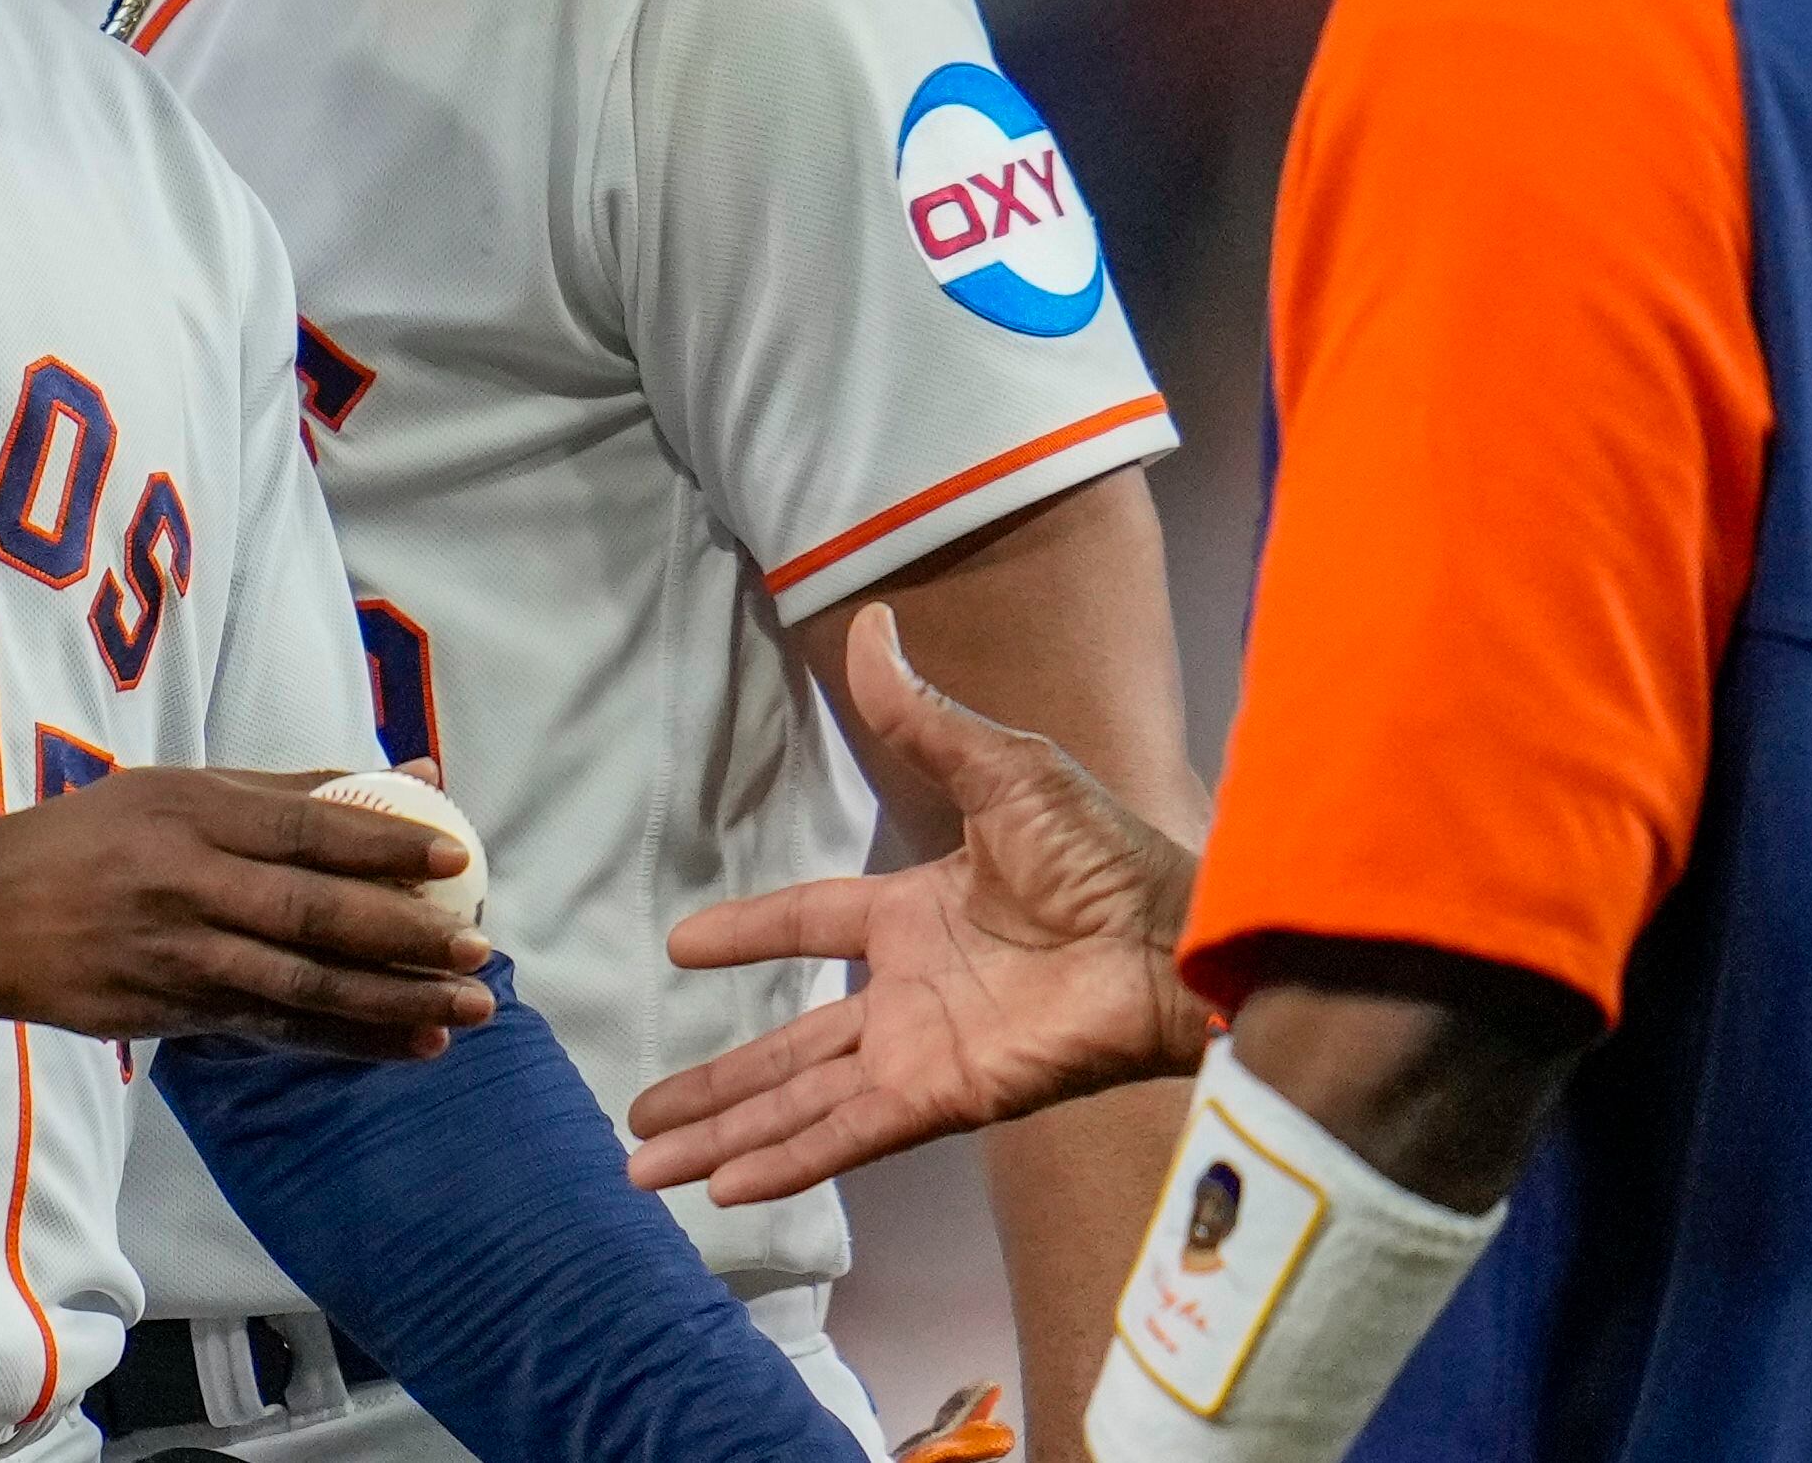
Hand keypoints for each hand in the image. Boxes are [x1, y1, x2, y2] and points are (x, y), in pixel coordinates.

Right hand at [0, 766, 495, 1062]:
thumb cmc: (96, 837)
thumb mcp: (181, 789)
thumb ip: (299, 787)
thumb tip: (418, 766)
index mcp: (195, 812)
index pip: (308, 828)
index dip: (386, 842)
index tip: (457, 856)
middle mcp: (188, 883)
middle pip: (312, 915)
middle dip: (403, 937)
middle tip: (478, 949)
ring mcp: (176, 956)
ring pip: (299, 986)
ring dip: (390, 1003)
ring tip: (466, 1010)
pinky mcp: (167, 1015)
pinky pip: (272, 1030)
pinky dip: (346, 1040)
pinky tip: (409, 1045)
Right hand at [625, 605, 1206, 1202]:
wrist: (1172, 936)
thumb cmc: (1104, 853)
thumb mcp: (1002, 770)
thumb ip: (923, 718)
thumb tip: (872, 624)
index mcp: (915, 913)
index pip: (808, 926)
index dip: (746, 933)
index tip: (679, 945)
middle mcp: (908, 991)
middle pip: (786, 1045)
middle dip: (714, 1082)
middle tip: (639, 1109)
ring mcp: (921, 1050)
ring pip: (800, 1099)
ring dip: (726, 1134)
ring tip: (648, 1166)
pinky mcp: (945, 1096)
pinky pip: (849, 1133)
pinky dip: (788, 1159)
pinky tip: (725, 1187)